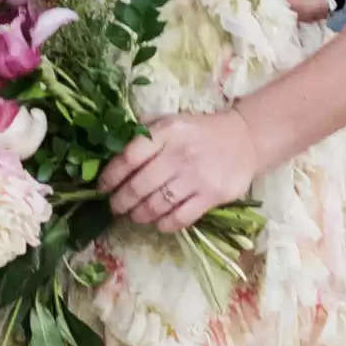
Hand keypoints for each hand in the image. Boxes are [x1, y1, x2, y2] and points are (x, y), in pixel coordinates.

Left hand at [100, 108, 266, 232]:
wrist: (244, 139)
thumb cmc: (199, 132)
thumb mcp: (171, 121)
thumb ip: (145, 133)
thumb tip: (112, 150)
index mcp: (166, 132)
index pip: (129, 156)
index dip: (111, 175)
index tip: (101, 187)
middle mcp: (179, 153)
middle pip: (140, 185)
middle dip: (121, 201)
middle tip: (115, 207)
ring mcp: (196, 176)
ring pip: (157, 204)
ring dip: (139, 215)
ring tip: (134, 216)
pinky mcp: (211, 196)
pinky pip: (180, 217)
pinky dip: (164, 224)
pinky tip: (158, 223)